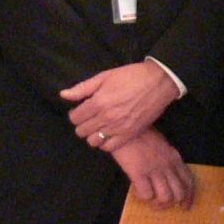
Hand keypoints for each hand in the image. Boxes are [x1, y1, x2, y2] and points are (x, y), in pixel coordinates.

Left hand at [63, 59, 179, 147]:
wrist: (160, 82)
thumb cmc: (131, 76)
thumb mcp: (105, 76)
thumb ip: (83, 88)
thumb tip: (63, 95)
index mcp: (98, 102)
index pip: (75, 118)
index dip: (75, 114)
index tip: (81, 110)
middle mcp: (106, 117)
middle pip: (81, 131)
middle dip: (82, 124)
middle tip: (90, 118)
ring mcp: (118, 127)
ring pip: (93, 141)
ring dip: (92, 135)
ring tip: (98, 128)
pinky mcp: (130, 134)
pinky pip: (110, 147)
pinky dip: (105, 143)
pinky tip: (108, 135)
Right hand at [108, 127, 195, 206]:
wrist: (125, 128)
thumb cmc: (141, 135)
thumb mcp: (162, 146)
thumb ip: (167, 160)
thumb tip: (167, 177)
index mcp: (175, 158)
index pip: (188, 181)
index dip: (188, 196)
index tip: (185, 206)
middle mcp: (168, 166)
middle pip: (178, 193)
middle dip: (170, 204)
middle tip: (159, 204)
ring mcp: (154, 170)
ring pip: (165, 197)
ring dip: (156, 203)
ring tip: (147, 198)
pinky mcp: (139, 173)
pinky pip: (147, 194)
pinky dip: (142, 196)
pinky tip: (136, 189)